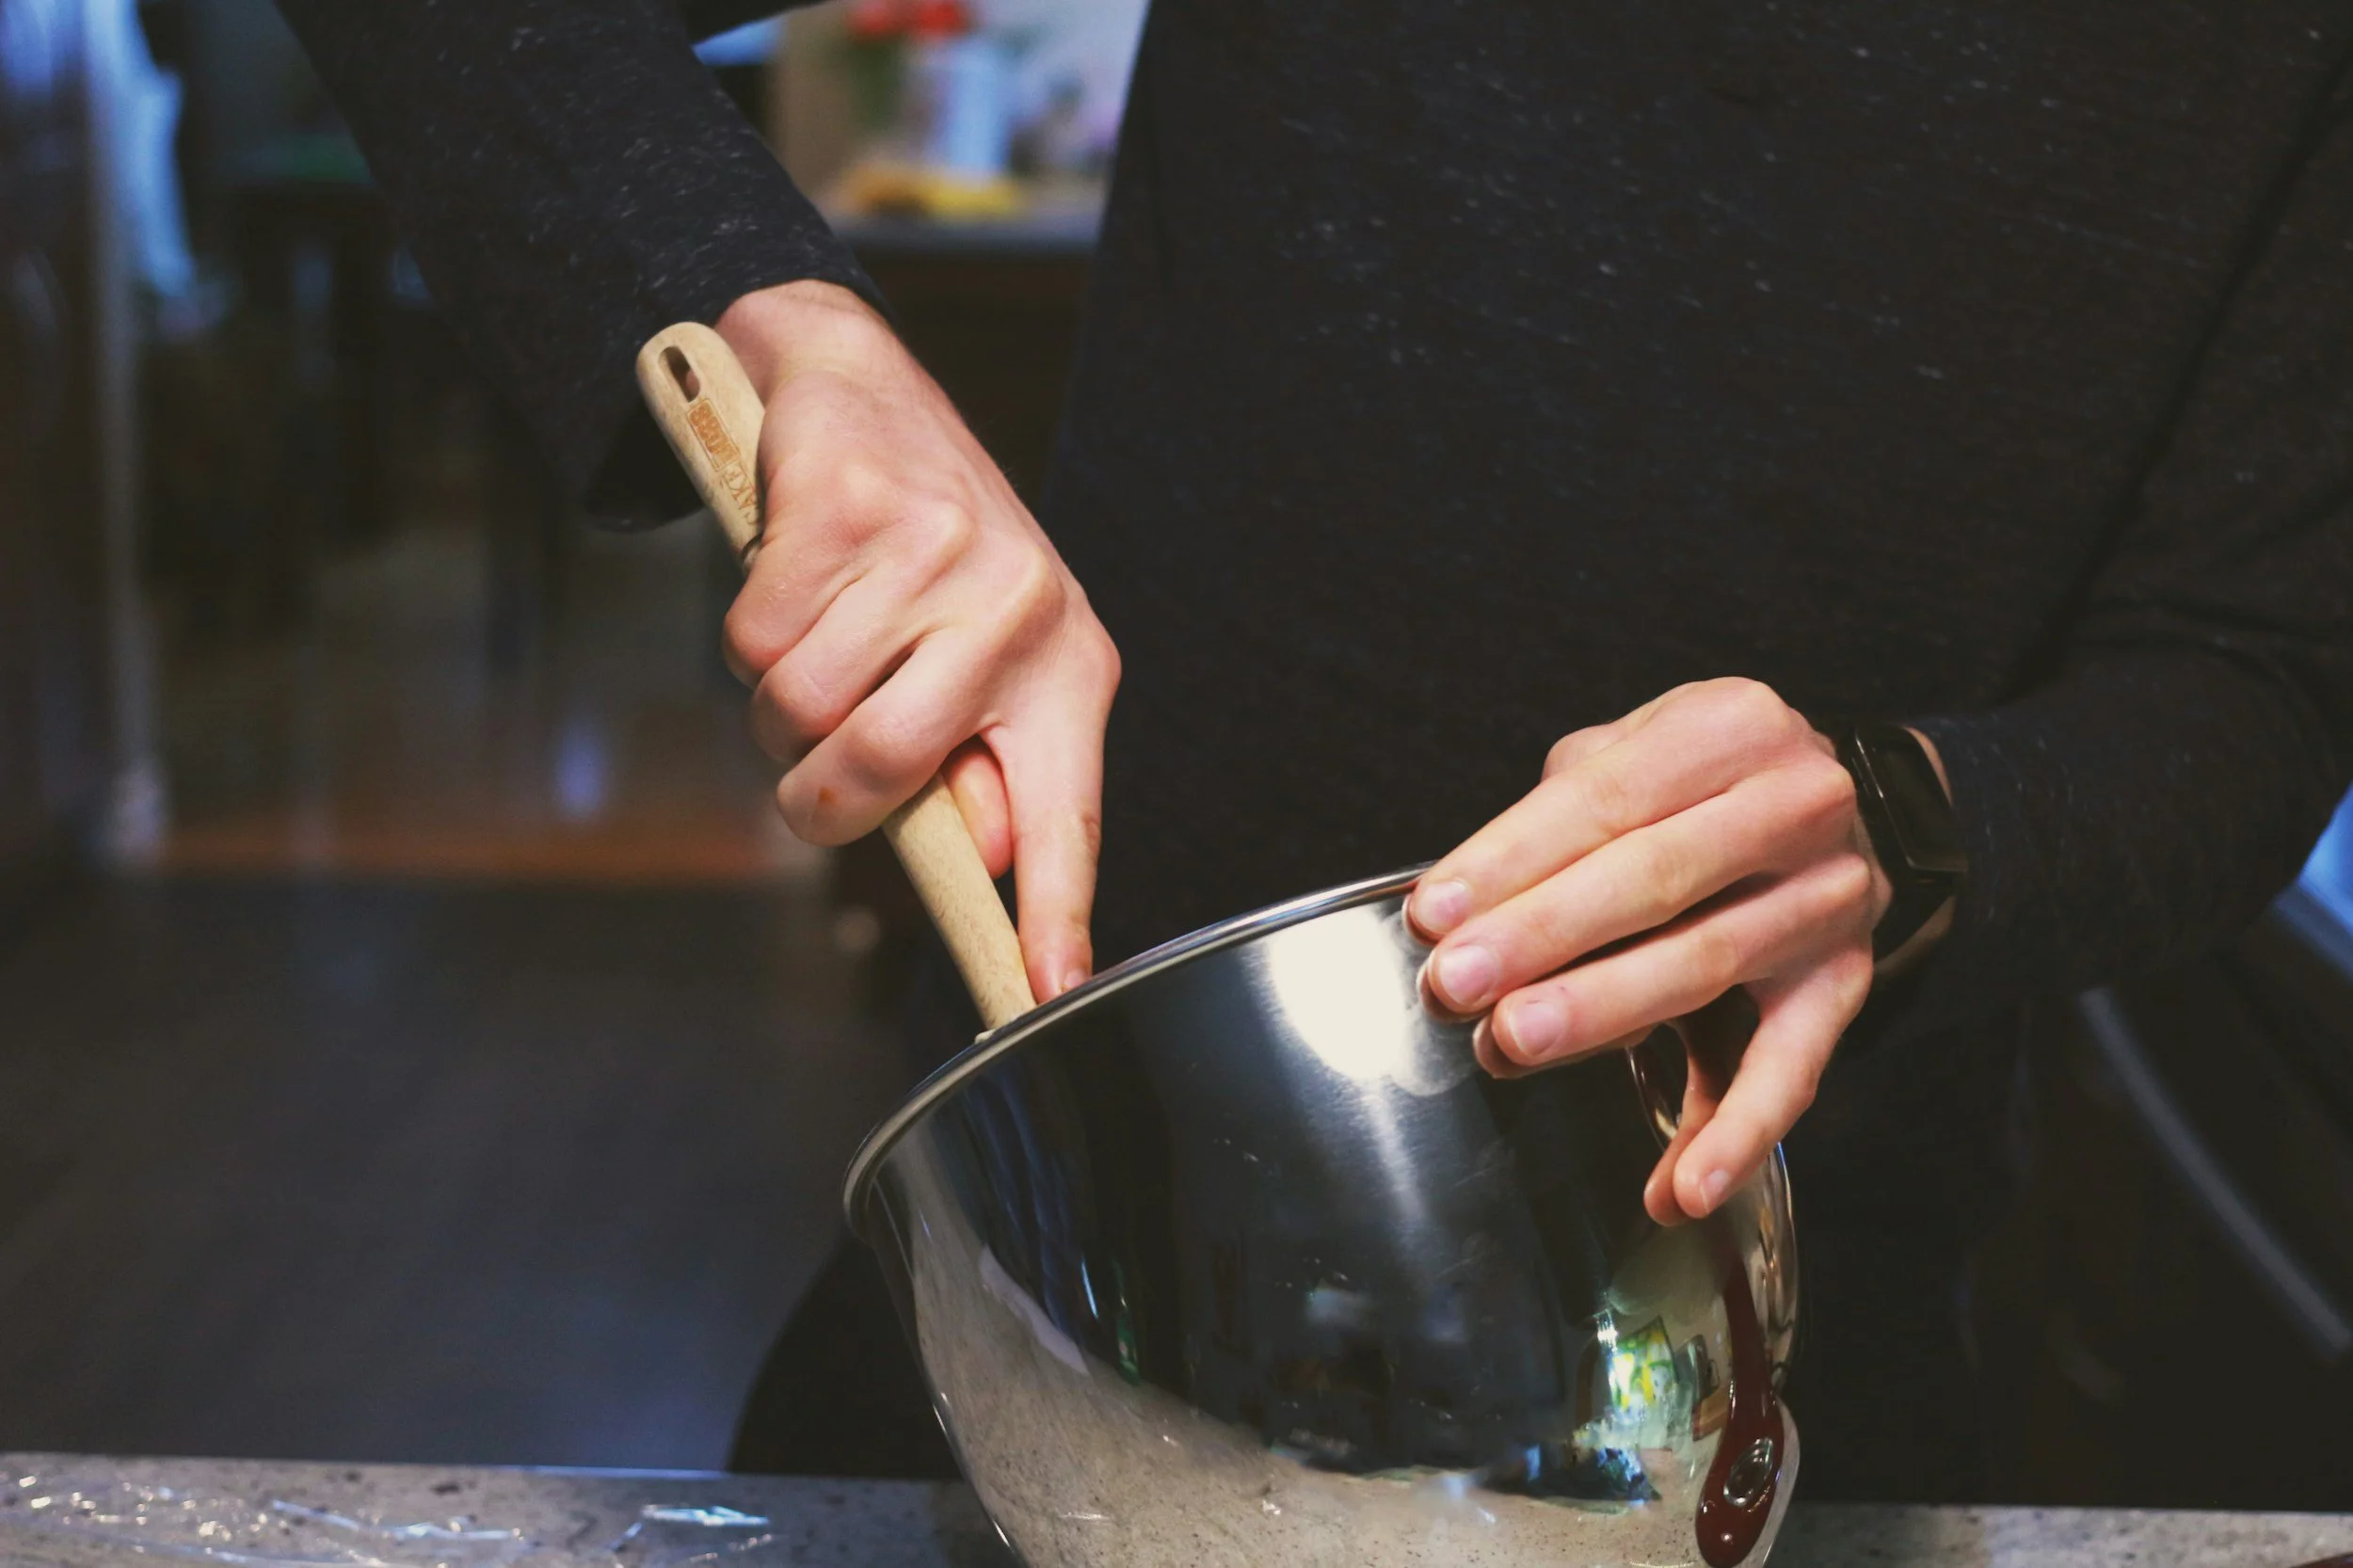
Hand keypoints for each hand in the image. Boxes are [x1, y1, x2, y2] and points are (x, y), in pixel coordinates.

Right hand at [716, 281, 1119, 1001]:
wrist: (855, 380)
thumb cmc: (922, 548)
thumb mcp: (985, 650)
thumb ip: (985, 757)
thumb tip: (991, 858)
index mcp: (1067, 667)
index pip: (1064, 815)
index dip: (1053, 915)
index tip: (1046, 994)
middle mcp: (1017, 610)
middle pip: (877, 773)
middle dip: (814, 790)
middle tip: (813, 751)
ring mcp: (932, 555)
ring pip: (798, 708)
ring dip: (776, 696)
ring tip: (818, 630)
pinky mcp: (845, 508)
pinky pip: (753, 639)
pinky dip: (747, 624)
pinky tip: (792, 572)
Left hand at [1409, 678, 1947, 1223]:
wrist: (1841, 803)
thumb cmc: (1696, 786)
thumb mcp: (1633, 756)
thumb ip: (1553, 818)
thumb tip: (1456, 910)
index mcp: (1730, 728)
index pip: (1605, 798)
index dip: (1512, 858)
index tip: (1433, 915)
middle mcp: (1796, 803)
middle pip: (1654, 878)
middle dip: (1542, 934)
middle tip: (1456, 984)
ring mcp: (1828, 898)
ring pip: (1706, 963)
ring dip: (1602, 1012)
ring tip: (1512, 1044)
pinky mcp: (1845, 985)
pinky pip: (1791, 1071)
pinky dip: (1734, 1136)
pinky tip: (1675, 1189)